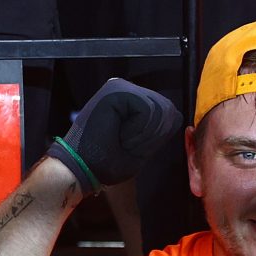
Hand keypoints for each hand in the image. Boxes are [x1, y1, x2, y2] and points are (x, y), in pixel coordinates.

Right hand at [47, 77, 181, 193]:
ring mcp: (120, 86)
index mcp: (131, 101)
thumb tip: (175, 112)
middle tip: (123, 144)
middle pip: (169, 110)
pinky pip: (149, 110)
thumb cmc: (106, 161)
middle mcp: (126, 89)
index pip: (170, 114)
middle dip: (152, 136)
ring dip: (144, 134)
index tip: (129, 145)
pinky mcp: (117, 90)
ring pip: (160, 110)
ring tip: (119, 139)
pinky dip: (138, 129)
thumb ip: (160, 127)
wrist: (80, 168)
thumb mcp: (142, 144)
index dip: (157, 137)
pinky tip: (118, 132)